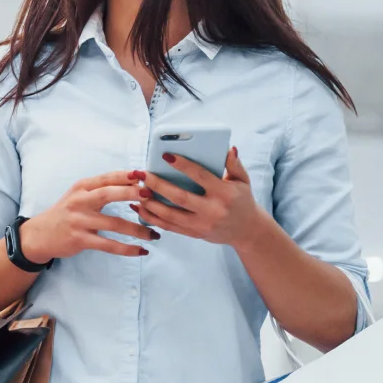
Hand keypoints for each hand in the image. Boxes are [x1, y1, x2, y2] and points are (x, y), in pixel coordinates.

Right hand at [20, 170, 158, 261]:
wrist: (40, 235)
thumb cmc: (66, 212)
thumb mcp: (79, 195)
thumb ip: (101, 189)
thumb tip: (135, 183)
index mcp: (81, 187)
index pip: (106, 178)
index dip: (126, 176)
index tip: (146, 176)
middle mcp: (79, 201)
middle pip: (108, 194)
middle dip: (131, 194)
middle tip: (151, 197)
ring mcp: (79, 221)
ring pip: (113, 224)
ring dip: (137, 229)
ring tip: (154, 234)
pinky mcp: (80, 240)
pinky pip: (108, 245)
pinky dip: (127, 249)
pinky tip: (142, 250)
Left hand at [135, 148, 271, 248]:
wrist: (246, 231)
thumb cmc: (242, 200)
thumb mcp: (243, 181)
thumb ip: (234, 164)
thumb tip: (228, 149)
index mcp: (224, 194)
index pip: (200, 177)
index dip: (183, 165)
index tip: (166, 155)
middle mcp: (212, 211)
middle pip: (179, 198)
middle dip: (157, 185)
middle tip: (141, 174)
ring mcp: (201, 225)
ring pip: (170, 215)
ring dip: (150, 203)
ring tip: (136, 190)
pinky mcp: (193, 234)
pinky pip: (169, 226)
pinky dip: (152, 218)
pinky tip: (139, 207)